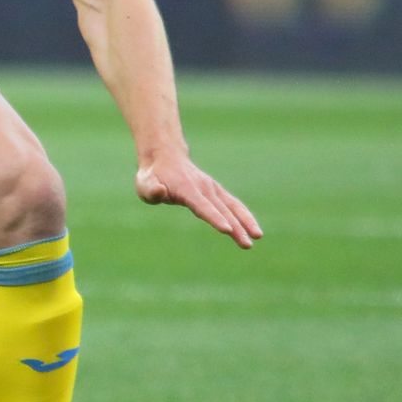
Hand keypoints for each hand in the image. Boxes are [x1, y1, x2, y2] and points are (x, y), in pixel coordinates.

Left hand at [135, 154, 262, 248]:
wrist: (165, 157)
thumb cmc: (152, 176)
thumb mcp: (144, 183)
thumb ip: (151, 190)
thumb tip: (159, 191)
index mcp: (186, 189)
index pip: (202, 206)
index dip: (214, 218)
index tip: (227, 230)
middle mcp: (203, 188)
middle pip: (222, 210)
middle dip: (236, 227)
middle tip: (247, 244)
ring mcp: (212, 188)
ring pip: (232, 206)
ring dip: (246, 222)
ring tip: (257, 237)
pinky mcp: (217, 191)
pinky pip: (234, 204)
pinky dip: (245, 215)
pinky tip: (254, 229)